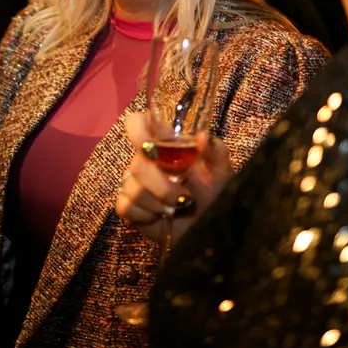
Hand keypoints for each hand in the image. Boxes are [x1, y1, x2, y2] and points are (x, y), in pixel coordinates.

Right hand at [115, 112, 233, 246]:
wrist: (209, 223)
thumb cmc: (214, 191)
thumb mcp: (220, 171)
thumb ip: (215, 152)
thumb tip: (203, 137)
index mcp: (165, 145)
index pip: (136, 124)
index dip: (137, 130)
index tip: (151, 146)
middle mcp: (146, 161)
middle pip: (137, 164)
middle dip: (162, 186)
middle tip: (184, 196)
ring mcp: (135, 184)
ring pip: (133, 189)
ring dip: (158, 203)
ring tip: (177, 208)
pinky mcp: (129, 207)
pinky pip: (126, 207)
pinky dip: (146, 215)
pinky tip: (161, 217)